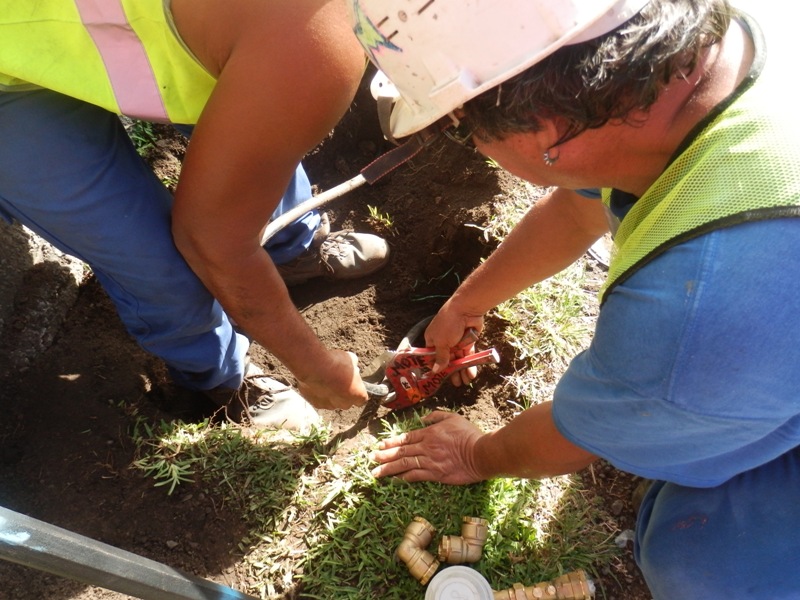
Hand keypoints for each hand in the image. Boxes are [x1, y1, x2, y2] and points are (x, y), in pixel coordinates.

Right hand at [297, 349, 367, 409]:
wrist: (314, 367)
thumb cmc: (336, 363)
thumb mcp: (351, 358)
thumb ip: (353, 366)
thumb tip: (351, 364)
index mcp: (358, 395)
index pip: (362, 398)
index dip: (357, 389)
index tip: (354, 381)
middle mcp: (345, 404)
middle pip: (347, 401)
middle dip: (344, 392)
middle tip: (339, 379)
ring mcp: (330, 406)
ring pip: (333, 402)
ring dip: (331, 394)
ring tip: (326, 380)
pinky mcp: (316, 404)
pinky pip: (320, 400)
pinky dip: (319, 393)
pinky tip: (317, 382)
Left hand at [371, 411, 485, 484]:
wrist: (480, 453)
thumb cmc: (469, 435)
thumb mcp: (453, 417)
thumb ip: (436, 416)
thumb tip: (423, 420)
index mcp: (429, 433)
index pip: (406, 438)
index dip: (392, 442)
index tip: (381, 444)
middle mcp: (426, 447)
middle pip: (401, 451)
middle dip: (384, 455)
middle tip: (372, 458)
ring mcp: (430, 461)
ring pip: (404, 465)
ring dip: (388, 468)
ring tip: (375, 472)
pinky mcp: (436, 474)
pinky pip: (416, 476)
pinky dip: (404, 478)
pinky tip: (395, 480)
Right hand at [425, 302, 484, 385]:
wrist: (466, 309)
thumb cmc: (448, 324)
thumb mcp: (442, 342)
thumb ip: (440, 358)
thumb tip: (435, 371)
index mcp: (432, 340)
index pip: (432, 357)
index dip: (436, 367)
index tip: (439, 378)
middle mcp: (444, 342)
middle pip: (447, 360)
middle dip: (451, 372)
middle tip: (456, 384)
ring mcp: (456, 342)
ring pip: (458, 359)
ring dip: (461, 371)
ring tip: (464, 382)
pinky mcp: (468, 342)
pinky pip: (468, 356)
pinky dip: (469, 364)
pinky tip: (471, 374)